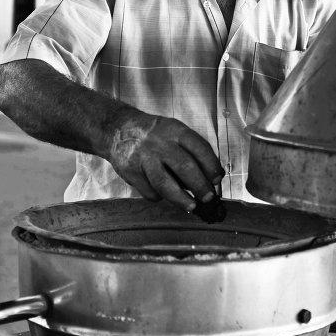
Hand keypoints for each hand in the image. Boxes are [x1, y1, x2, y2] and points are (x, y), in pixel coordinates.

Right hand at [108, 110, 223, 211]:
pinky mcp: (131, 172)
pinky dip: (159, 196)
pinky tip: (163, 193)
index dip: (211, 166)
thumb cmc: (154, 134)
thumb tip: (211, 178)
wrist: (118, 128)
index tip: (217, 179)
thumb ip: (191, 150)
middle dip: (200, 186)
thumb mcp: (174, 131)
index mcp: (175, 130)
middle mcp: (160, 143)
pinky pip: (149, 191)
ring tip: (192, 207)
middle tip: (208, 198)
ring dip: (181, 198)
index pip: (199, 148)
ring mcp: (144, 158)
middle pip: (184, 167)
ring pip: (165, 183)